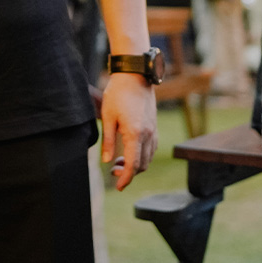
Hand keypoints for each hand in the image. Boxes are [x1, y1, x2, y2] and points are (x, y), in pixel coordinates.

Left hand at [99, 72, 156, 190]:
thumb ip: (108, 140)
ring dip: (136, 165)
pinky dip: (142, 156)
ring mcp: (153, 130)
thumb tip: (107, 161)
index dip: (125, 179)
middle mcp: (148, 135)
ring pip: (148, 159)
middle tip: (113, 170)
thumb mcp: (108, 117)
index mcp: (135, 133)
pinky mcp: (154, 126)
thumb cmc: (118, 94)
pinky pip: (151, 149)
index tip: (118, 187)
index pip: (133, 165)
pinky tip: (130, 152)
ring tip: (119, 162)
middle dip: (129, 173)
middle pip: (142, 165)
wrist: (135, 75)